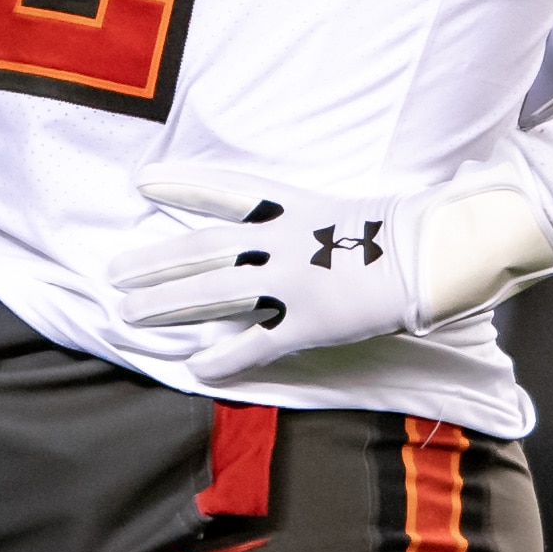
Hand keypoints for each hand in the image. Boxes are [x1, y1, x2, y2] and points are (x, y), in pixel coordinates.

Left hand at [116, 163, 552, 379]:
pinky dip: (224, 356)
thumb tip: (317, 222)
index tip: (143, 182)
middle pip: (204, 249)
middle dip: (156, 260)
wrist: (438, 253)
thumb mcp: (361, 210)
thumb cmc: (413, 227)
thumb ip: (328, 219)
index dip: (183, 185)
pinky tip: (194, 369)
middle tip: (114, 271)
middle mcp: (284, 241)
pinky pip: (256, 343)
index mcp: (298, 207)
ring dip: (168, 303)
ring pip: (214, 292)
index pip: (226, 190)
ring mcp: (292, 282)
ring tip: (128, 313)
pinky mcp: (308, 323)